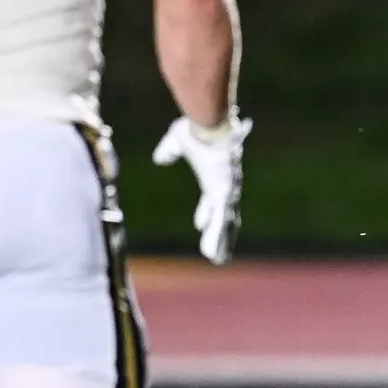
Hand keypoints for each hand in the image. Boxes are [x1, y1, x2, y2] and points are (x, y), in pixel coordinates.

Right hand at [153, 114, 250, 264]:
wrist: (212, 125)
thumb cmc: (198, 131)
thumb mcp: (177, 142)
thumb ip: (169, 151)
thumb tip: (160, 159)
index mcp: (214, 178)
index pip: (212, 202)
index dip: (207, 215)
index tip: (200, 225)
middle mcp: (224, 188)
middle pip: (224, 218)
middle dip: (221, 235)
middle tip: (219, 251)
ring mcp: (227, 192)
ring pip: (225, 224)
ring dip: (221, 243)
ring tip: (218, 262)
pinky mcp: (225, 194)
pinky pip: (220, 221)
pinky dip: (216, 239)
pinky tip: (213, 254)